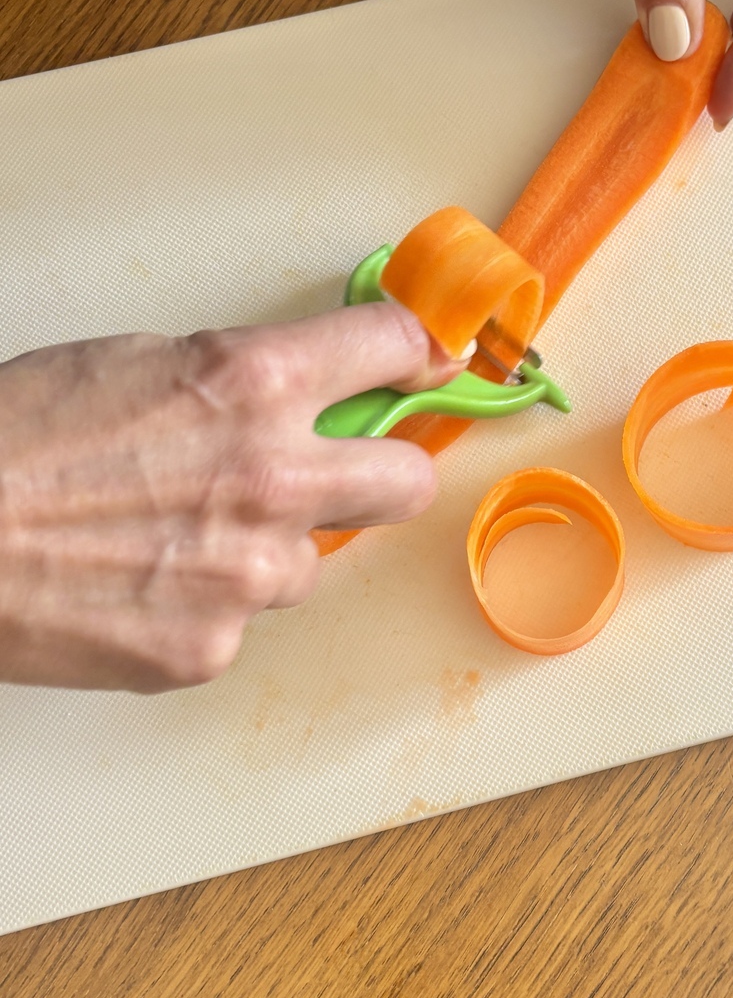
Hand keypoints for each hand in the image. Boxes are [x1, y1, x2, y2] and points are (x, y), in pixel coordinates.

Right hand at [0, 304, 460, 692]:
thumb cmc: (15, 436)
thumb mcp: (140, 362)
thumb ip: (241, 380)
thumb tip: (300, 392)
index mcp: (255, 382)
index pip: (393, 349)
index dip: (417, 356)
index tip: (426, 367)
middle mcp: (274, 475)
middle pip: (408, 481)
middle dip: (388, 473)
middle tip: (352, 473)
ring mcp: (249, 572)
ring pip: (307, 563)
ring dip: (265, 550)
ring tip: (173, 538)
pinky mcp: (210, 649)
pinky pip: (241, 621)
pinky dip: (204, 606)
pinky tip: (140, 586)